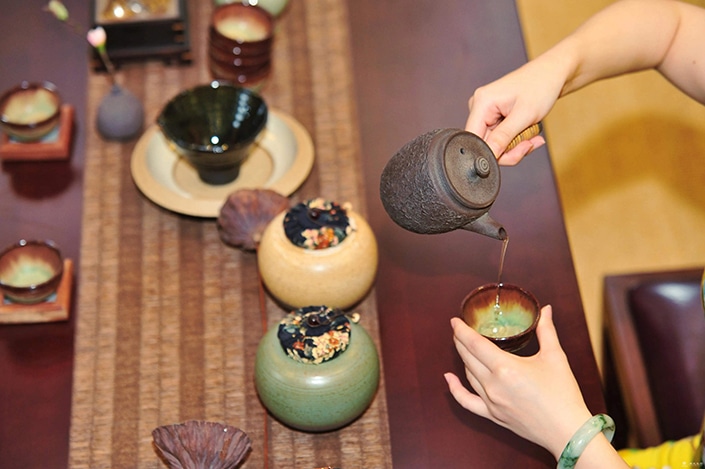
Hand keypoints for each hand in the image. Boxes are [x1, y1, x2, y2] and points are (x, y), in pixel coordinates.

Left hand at [444, 305, 591, 458]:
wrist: (568, 431)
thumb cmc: (563, 395)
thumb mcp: (555, 357)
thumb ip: (546, 330)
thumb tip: (545, 310)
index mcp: (505, 368)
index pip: (474, 344)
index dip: (461, 330)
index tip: (455, 321)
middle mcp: (493, 385)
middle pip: (467, 357)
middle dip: (460, 341)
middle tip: (458, 330)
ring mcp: (490, 402)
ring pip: (468, 375)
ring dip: (463, 358)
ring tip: (462, 346)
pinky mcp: (492, 415)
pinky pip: (466, 401)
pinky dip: (455, 389)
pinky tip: (448, 378)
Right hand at [464, 54, 567, 164]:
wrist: (552, 73)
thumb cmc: (541, 86)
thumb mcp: (524, 115)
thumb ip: (504, 137)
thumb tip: (488, 155)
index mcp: (481, 102)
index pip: (473, 139)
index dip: (490, 153)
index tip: (515, 153)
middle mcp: (479, 107)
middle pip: (485, 144)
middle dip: (509, 150)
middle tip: (529, 144)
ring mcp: (486, 112)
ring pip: (495, 144)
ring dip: (515, 146)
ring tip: (532, 136)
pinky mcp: (494, 116)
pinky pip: (500, 139)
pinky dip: (516, 140)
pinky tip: (528, 133)